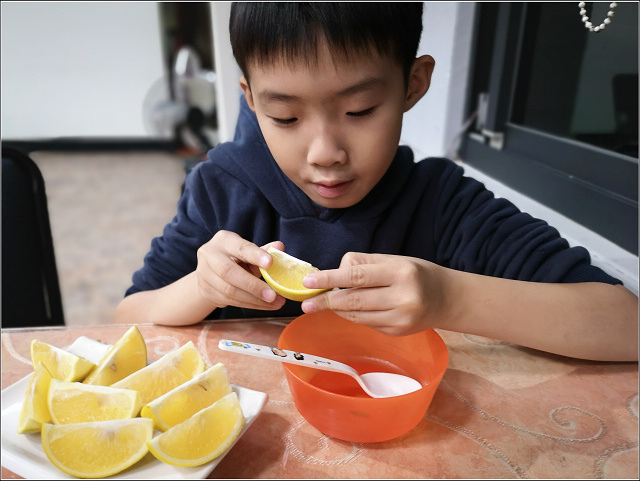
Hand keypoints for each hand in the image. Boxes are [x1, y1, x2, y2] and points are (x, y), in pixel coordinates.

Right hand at [195, 230, 285, 310]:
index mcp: (224, 240)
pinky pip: (230, 301)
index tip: (270, 263)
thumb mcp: (248, 251)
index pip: (240, 247)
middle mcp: (210, 255)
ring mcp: (205, 275)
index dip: (255, 255)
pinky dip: (250, 304)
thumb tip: (280, 247)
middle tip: (273, 295)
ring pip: (229, 290)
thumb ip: (264, 250)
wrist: (210, 272)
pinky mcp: (207, 292)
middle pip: (229, 272)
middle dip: (253, 285)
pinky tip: (265, 305)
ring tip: (275, 303)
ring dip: (254, 299)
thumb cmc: (235, 258)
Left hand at [300, 252, 447, 335]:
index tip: (309, 281)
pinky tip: (350, 309)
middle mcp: (402, 298)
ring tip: (324, 303)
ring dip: (338, 309)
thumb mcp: (393, 259)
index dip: (330, 279)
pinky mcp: (397, 333)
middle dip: (326, 301)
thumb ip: (363, 264)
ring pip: (357, 316)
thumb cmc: (416, 273)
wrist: (447, 299)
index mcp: (400, 273)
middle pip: (354, 301)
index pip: (357, 277)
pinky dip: (354, 316)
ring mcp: (400, 319)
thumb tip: (333, 274)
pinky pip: (367, 324)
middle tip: (306, 303)